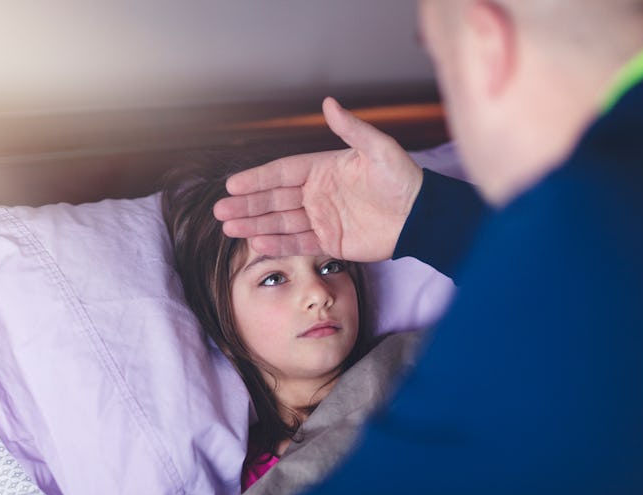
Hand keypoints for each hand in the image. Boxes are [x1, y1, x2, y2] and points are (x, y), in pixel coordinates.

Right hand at [214, 97, 423, 261]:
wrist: (421, 216)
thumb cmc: (403, 178)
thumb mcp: (379, 149)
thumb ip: (352, 129)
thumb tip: (329, 103)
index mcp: (323, 169)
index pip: (282, 173)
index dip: (258, 178)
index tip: (234, 184)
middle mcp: (317, 194)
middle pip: (274, 199)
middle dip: (247, 205)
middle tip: (221, 209)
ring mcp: (322, 219)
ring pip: (281, 222)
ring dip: (255, 225)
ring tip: (229, 228)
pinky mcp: (330, 242)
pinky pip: (299, 243)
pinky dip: (278, 244)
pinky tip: (257, 243)